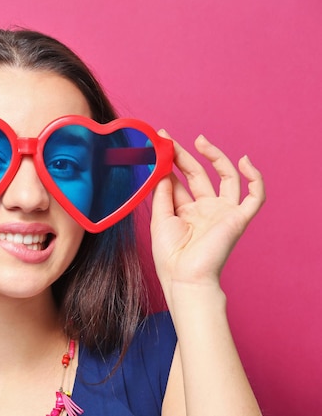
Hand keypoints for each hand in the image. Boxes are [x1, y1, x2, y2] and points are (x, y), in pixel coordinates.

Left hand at [150, 131, 264, 295]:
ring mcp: (222, 212)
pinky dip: (255, 179)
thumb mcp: (160, 218)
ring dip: (216, 158)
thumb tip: (162, 169)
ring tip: (201, 141)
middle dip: (186, 155)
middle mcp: (205, 209)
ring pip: (226, 178)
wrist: (184, 277)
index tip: (160, 142)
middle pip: (198, 174)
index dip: (170, 162)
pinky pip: (254, 197)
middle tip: (171, 138)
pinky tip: (244, 162)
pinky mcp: (238, 219)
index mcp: (185, 211)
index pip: (179, 180)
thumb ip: (162, 193)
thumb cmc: (170, 255)